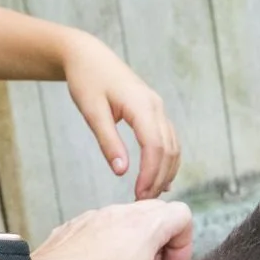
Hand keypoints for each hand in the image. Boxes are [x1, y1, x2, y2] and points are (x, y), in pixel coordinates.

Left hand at [27, 199, 237, 259]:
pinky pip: (105, 231)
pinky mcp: (76, 226)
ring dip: (137, 251)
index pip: (184, 217)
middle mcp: (122, 212)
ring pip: (131, 225)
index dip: (184, 248)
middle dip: (162, 250)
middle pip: (158, 218)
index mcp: (146, 223)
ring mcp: (96, 216)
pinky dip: (111, 250)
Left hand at [62, 36, 179, 198]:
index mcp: (142, 106)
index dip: (150, 174)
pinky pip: (168, 139)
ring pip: (173, 146)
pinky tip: (159, 178)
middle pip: (169, 150)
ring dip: (165, 172)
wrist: (88, 56)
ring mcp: (157, 108)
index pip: (155, 147)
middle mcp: (156, 106)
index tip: (138, 197)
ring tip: (150, 195)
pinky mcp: (153, 111)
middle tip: (143, 203)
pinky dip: (166, 160)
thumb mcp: (92, 112)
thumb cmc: (87, 81)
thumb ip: (108, 142)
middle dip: (159, 178)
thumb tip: (122, 172)